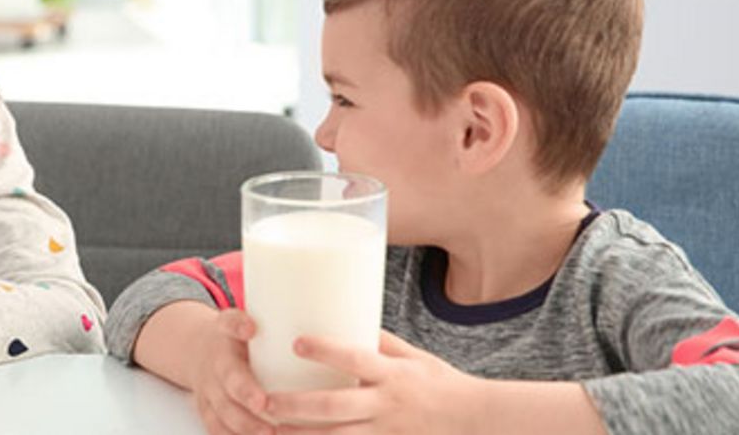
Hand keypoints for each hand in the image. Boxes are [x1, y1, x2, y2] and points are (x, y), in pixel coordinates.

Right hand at [189, 310, 274, 434]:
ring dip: (244, 425)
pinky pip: (217, 429)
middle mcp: (214, 364)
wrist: (200, 353)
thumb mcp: (250, 320)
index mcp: (226, 335)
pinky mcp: (209, 412)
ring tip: (269, 434)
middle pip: (226, 379)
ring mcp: (209, 391)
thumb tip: (331, 310)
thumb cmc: (238, 340)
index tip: (252, 329)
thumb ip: (278, 318)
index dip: (238, 326)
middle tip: (266, 404)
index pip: (229, 324)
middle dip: (245, 393)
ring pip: (221, 412)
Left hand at [266, 331, 480, 434]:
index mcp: (392, 374)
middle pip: (335, 407)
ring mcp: (386, 432)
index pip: (355, 359)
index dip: (326, 351)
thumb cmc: (439, 382)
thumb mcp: (412, 356)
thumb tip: (344, 315)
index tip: (296, 342)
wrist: (474, 420)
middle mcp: (386, 405)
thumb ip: (378, 341)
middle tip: (264, 401)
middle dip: (297, 406)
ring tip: (268, 432)